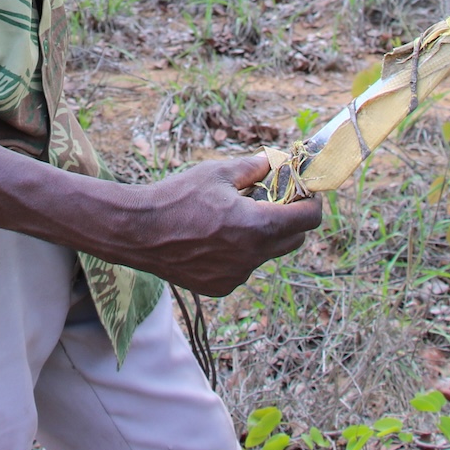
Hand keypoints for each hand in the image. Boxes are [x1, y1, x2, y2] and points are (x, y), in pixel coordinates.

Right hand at [115, 155, 321, 295]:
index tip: (304, 192)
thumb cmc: (176, 197)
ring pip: (267, 254)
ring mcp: (237, 275)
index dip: (311, 202)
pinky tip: (215, 239)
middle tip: (271, 201)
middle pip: (294, 239)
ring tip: (233, 219)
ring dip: (262, 236)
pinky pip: (244, 268)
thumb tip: (278, 162)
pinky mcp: (221, 287)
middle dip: (289, 219)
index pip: (308, 219)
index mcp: (257, 226)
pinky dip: (240, 253)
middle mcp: (252, 256)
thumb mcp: (218, 173)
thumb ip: (255, 168)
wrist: (138, 232)